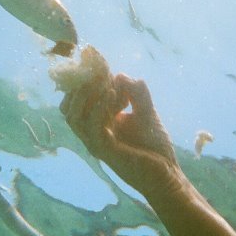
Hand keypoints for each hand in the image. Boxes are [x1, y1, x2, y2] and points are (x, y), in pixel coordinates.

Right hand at [59, 72, 181, 197]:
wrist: (167, 175)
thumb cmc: (155, 148)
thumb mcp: (147, 112)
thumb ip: (136, 92)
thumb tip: (120, 74)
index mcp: (97, 123)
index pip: (78, 100)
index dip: (84, 79)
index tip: (97, 60)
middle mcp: (92, 133)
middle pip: (68, 108)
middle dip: (78, 86)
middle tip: (96, 70)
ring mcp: (95, 143)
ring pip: (73, 116)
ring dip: (84, 95)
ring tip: (101, 80)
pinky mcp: (105, 150)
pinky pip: (92, 126)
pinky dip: (98, 107)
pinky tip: (112, 92)